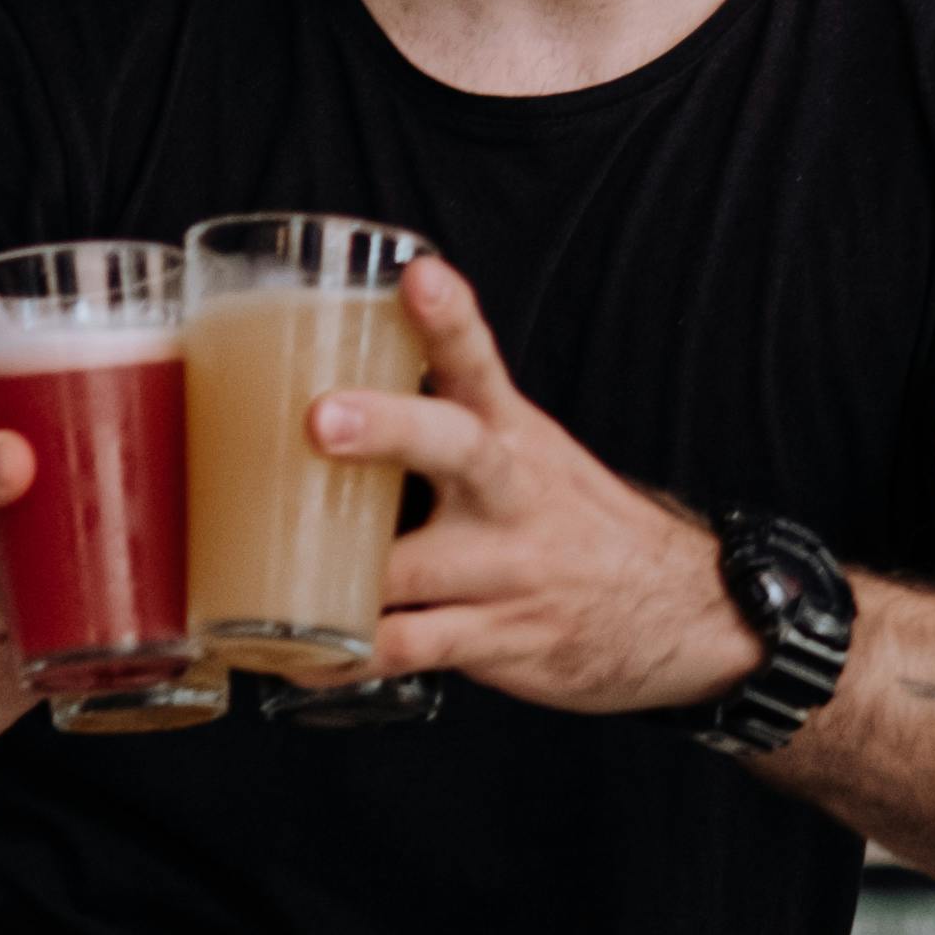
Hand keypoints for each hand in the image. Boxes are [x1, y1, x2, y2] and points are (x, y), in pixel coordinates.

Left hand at [339, 258, 767, 716]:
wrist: (679, 611)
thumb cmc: (567, 520)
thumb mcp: (526, 451)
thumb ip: (445, 419)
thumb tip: (324, 388)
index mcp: (513, 434)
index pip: (479, 361)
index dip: (449, 318)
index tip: (419, 277)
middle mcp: (511, 494)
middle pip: (454, 449)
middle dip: (386, 429)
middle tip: (321, 419)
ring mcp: (505, 570)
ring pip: (409, 569)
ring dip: (331, 575)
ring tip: (255, 572)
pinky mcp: (496, 639)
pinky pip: (407, 648)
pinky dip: (346, 655)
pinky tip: (298, 657)